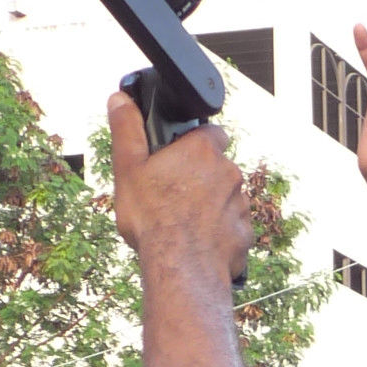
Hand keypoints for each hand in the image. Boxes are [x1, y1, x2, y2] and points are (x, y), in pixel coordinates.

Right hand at [107, 94, 249, 281]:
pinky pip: (233, 227)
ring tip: (183, 221)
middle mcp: (230, 173)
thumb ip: (126, 130)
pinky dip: (219, 232)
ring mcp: (242, 204)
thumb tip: (120, 99)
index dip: (196, 141)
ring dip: (211, 204)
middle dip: (200, 176)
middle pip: (218, 167)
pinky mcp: (246, 233)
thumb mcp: (128, 168)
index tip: (180, 155)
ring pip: (227, 197)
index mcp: (203, 151)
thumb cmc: (153, 217)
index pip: (212, 132)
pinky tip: (198, 242)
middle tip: (173, 193)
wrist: (181, 266)